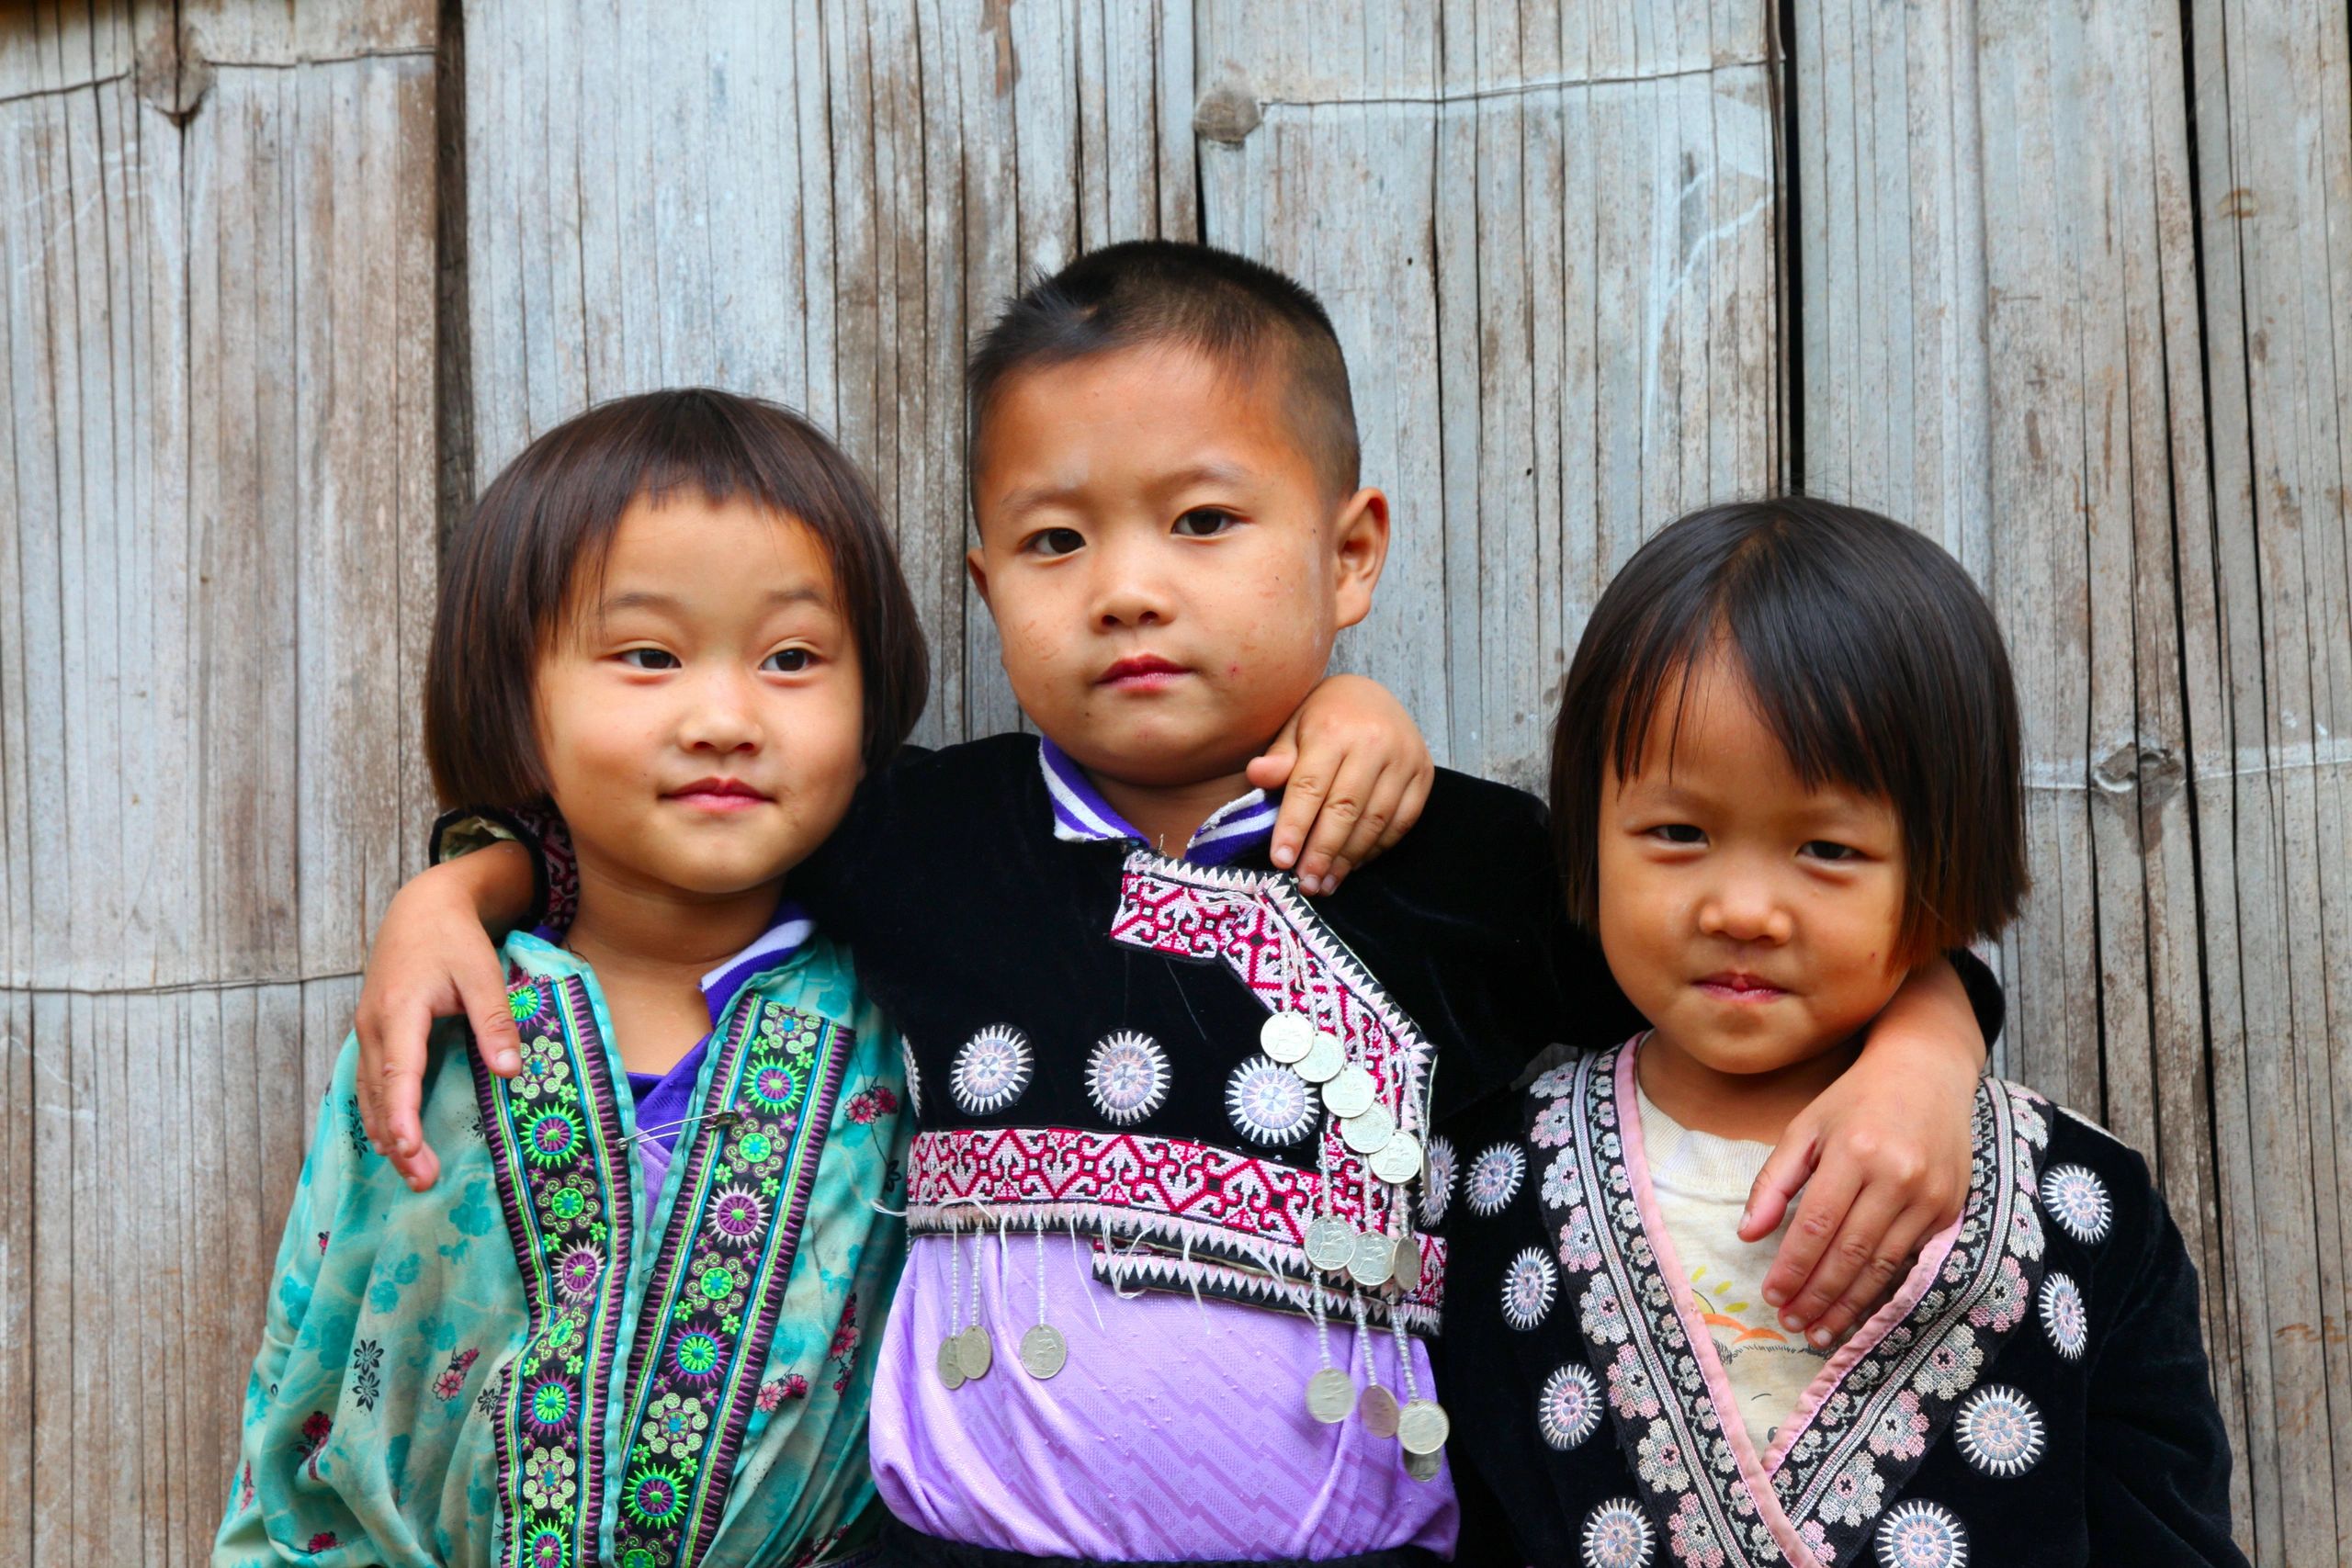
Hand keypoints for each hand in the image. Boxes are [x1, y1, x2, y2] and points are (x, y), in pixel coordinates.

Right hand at [353, 846, 532, 1190]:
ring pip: (369, 1092)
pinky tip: (392, 1141)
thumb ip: (495, 1022)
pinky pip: (370, 1082)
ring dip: (386, 1134)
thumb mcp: (483, 973)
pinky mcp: (373, 1034)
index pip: (398, 1069)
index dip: (401, 1111)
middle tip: (421, 1181)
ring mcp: (367, 1030)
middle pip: (380, 1092)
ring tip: (411, 1174)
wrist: (420, 909)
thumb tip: (510, 1073)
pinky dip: (379, 1114)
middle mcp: (374, 1024)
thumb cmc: (453, 939)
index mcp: (400, 1009)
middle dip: (397, 1140)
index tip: (408, 1147)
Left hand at [1247, 674, 1433, 893]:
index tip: (1281, 861)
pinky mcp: (1424, 774)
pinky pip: (1401, 822)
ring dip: (1348, 858)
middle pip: (1345, 809)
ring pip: (1375, 821)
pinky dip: (1376, 848)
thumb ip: (1279, 757)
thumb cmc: (1323, 718)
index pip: (1310, 787)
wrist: (1372, 696)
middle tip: (1306, 883)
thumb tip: (1257, 776)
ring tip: (1326, 883)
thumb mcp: (1293, 727)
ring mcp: (1404, 759)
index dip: (1295, 827)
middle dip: (1322, 852)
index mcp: (1334, 728)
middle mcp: (1374, 742)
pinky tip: (1353, 864)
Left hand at [1743, 959, 1983, 1340]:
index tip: (1772, 1295)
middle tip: (1794, 1324)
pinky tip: (1860, 1308)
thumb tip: (1748, 1234)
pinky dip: (1883, 1289)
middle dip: (1818, 1295)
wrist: (1926, 1074)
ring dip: (1849, 1303)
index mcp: (1854, 1153)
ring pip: (1883, 1265)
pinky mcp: (1949, 1210)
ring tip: (1821, 1330)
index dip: (1793, 1268)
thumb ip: (1774, 1181)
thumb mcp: (1805, 1128)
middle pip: (1850, 1253)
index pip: (1816, 1226)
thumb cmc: (1855, 1101)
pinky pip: (1911, 1260)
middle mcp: (1896, 1177)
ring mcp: (1929, 1196)